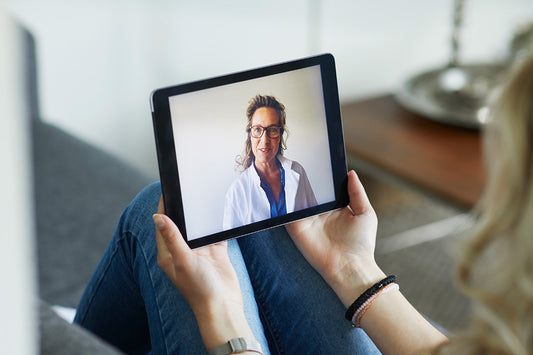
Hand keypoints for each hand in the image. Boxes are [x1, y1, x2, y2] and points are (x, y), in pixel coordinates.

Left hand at [153, 197, 253, 350]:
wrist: (223, 306)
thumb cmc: (199, 289)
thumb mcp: (183, 260)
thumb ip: (172, 237)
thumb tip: (157, 217)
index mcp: (168, 254)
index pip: (162, 225)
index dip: (163, 207)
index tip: (168, 190)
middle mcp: (182, 251)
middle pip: (180, 223)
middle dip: (182, 208)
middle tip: (187, 188)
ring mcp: (200, 252)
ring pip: (198, 227)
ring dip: (200, 216)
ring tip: (202, 196)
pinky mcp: (215, 253)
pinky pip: (215, 233)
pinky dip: (216, 225)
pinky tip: (219, 213)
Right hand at [286, 170, 384, 305]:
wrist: (350, 267)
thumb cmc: (361, 243)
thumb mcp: (365, 213)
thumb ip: (357, 192)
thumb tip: (351, 173)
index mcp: (335, 207)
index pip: (325, 188)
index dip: (321, 175)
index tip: (317, 158)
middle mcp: (319, 212)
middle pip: (308, 191)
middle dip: (303, 178)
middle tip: (298, 159)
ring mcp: (306, 220)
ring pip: (295, 199)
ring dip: (290, 188)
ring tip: (285, 170)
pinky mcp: (296, 228)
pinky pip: (286, 213)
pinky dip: (282, 202)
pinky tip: (281, 189)